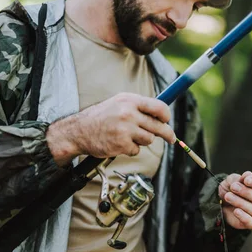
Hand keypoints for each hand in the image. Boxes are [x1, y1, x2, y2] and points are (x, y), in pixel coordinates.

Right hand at [47, 93, 175, 165]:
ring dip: (142, 141)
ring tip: (128, 137)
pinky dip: (131, 149)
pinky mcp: (122, 144)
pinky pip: (137, 150)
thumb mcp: (118, 104)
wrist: (79, 131)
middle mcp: (128, 113)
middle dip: (167, 134)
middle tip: (172, 138)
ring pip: (149, 139)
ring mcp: (126, 129)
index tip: (168, 121)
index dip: (166, 116)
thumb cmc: (101, 117)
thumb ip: (138, 107)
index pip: (159, 107)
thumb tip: (161, 114)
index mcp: (129, 100)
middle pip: (158, 126)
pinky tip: (119, 143)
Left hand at [218, 171, 251, 229]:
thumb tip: (248, 174)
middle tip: (233, 187)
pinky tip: (236, 211)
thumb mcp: (233, 180)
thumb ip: (239, 178)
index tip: (246, 180)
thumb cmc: (232, 189)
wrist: (222, 202)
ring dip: (240, 202)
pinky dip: (244, 217)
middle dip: (247, 193)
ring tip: (228, 196)